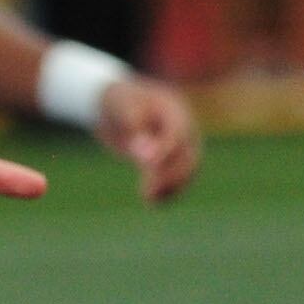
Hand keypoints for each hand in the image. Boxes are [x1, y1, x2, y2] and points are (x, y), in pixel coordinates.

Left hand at [95, 72, 202, 204]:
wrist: (116, 103)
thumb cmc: (118, 101)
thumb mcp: (122, 109)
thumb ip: (135, 130)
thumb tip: (147, 159)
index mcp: (173, 110)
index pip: (178, 134)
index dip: (166, 152)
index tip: (148, 166)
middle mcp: (184, 128)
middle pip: (187, 155)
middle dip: (170, 175)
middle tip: (147, 192)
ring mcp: (181, 144)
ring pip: (187, 170)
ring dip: (172, 186)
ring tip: (149, 200)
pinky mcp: (172, 158)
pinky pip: (178, 177)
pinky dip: (168, 190)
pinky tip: (152, 202)